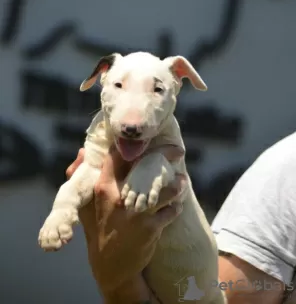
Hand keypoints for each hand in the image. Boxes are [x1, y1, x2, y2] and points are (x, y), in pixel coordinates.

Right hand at [66, 145, 185, 295]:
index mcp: (104, 189)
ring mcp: (137, 213)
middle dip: (166, 156)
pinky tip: (176, 205)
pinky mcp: (151, 228)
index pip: (119, 156)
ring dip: (177, 184)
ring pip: (166, 190)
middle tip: (178, 151)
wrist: (110, 266)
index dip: (135, 145)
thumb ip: (79, 176)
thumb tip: (82, 151)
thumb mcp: (84, 204)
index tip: (149, 140)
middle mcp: (121, 198)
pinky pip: (172, 210)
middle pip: (148, 168)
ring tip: (182, 181)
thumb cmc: (98, 229)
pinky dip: (176, 206)